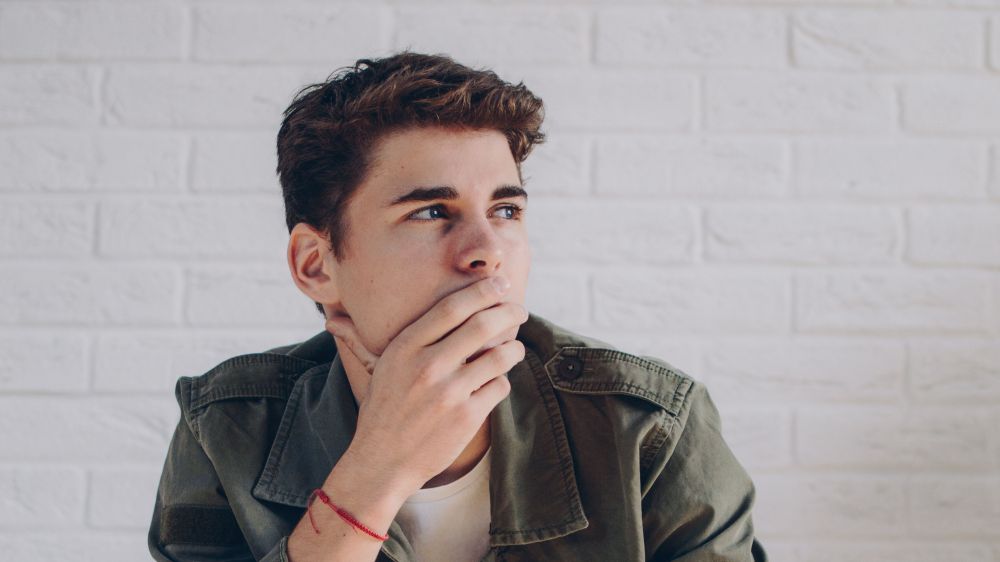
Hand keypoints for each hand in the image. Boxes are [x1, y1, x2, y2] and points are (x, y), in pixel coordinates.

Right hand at [324, 276, 528, 499]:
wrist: (382, 462)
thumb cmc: (381, 411)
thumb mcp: (376, 369)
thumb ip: (368, 339)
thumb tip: (333, 319)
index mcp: (405, 348)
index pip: (452, 308)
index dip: (482, 291)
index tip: (500, 284)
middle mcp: (427, 366)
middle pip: (483, 325)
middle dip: (509, 312)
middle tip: (519, 309)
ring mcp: (449, 393)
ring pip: (500, 356)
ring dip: (513, 348)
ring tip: (514, 348)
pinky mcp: (467, 417)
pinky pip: (499, 387)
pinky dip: (501, 382)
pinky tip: (494, 382)